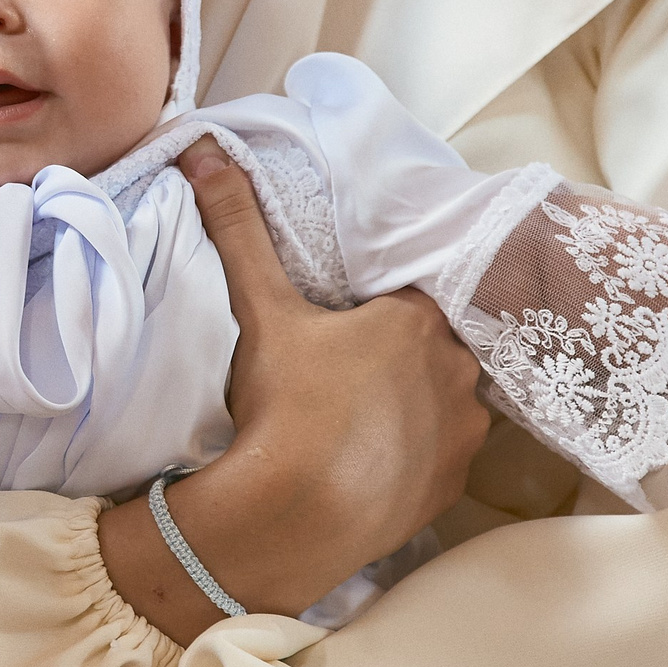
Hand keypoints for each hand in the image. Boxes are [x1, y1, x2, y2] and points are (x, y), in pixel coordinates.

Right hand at [98, 137, 489, 643]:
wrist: (291, 518)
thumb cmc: (284, 405)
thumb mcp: (261, 309)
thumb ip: (239, 227)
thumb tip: (204, 148)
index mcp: (420, 320)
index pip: (413, 296)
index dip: (379, 309)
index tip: (346, 324)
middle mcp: (459, 371)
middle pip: (433, 347)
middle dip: (398, 355)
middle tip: (343, 372)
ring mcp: (463, 433)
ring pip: (444, 401)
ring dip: (412, 405)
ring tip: (356, 420)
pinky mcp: (452, 487)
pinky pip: (440, 457)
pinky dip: (413, 456)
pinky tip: (371, 461)